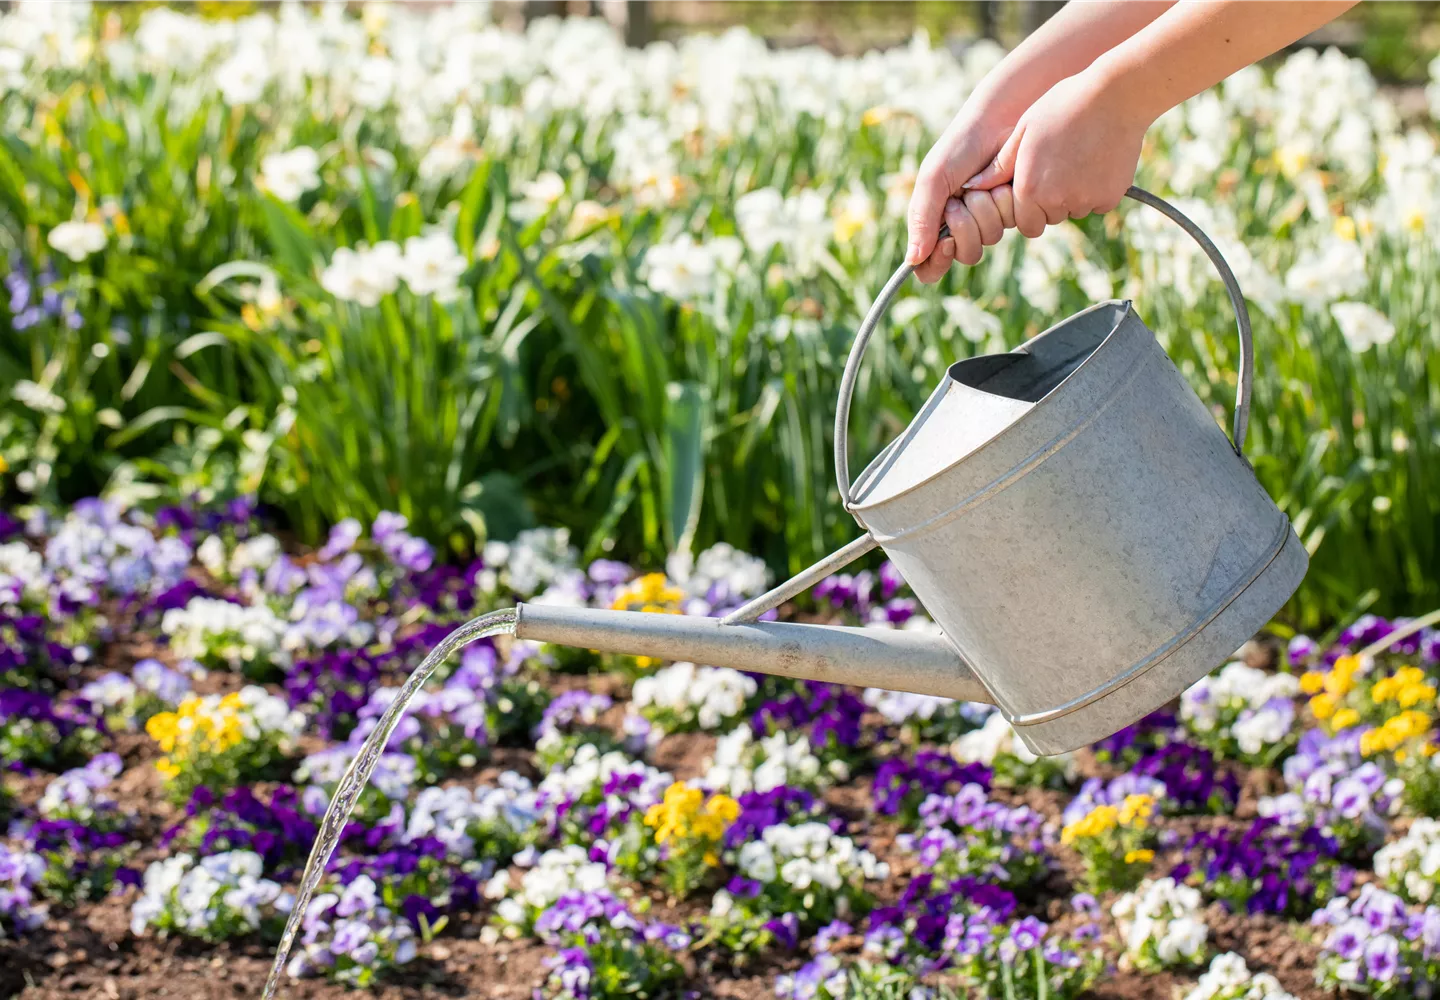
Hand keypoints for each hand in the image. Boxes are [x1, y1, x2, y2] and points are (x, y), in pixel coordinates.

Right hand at [904, 105, 1019, 282]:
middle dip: (965, 228)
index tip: (945, 244)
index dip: (937, 263)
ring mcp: (989, 219)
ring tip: (981, 184)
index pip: (930, 265)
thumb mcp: (933, 179)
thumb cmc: (960, 146)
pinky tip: (1001, 184)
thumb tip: (912, 260)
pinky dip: (1004, 204)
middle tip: (962, 199)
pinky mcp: (1014, 210)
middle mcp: (961, 225)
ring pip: (989, 241)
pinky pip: (1012, 225)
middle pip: (965, 256)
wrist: (1000, 120)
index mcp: (935, 221)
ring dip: (985, 211)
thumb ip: (922, 219)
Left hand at [964, 68, 1151, 236]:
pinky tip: (1097, 160)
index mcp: (1029, 189)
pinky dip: (1097, 190)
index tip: (1035, 188)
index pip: (1025, 223)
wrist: (1115, 95)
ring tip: (1077, 158)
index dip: (1028, 209)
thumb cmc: (1063, 106)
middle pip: (1049, 218)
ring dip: (1074, 195)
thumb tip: (973, 187)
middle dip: (1050, 203)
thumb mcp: (1024, 131)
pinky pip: (1098, 203)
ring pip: (1074, 210)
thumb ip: (1000, 166)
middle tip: (1057, 169)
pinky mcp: (1111, 197)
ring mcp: (1085, 200)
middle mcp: (1056, 201)